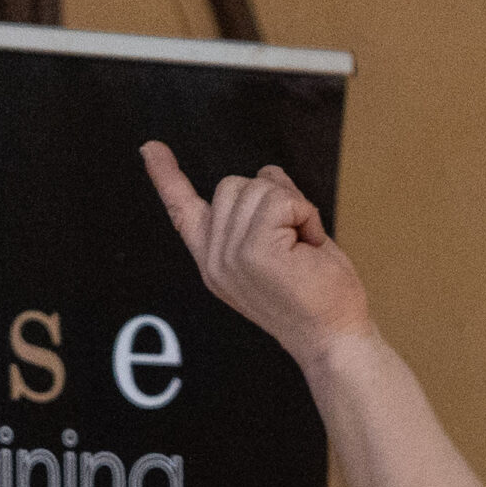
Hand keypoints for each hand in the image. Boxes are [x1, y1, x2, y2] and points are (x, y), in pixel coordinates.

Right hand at [141, 141, 371, 364]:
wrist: (335, 339)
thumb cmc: (319, 297)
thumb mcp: (282, 249)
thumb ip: (262, 215)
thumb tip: (265, 173)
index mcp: (215, 261)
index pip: (182, 212)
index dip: (166, 176)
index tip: (150, 148)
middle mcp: (215, 260)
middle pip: (232, 184)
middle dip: (274, 199)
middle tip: (297, 242)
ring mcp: (230, 256)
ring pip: (257, 187)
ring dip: (294, 208)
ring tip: (304, 247)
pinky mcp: (254, 252)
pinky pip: (280, 199)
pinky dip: (305, 214)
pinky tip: (311, 245)